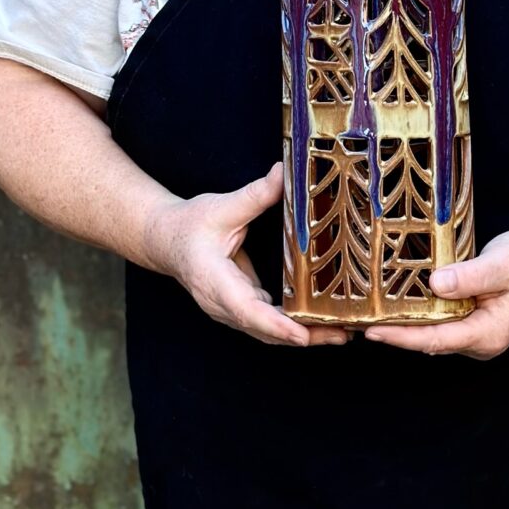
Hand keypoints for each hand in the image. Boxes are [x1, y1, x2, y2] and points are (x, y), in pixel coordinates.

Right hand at [147, 161, 348, 348]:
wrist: (166, 240)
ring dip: (303, 335)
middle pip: (264, 330)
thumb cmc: (190, 225)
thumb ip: (256, 195)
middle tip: (341, 334)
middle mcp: (221, 304)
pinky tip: (321, 321)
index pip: (246, 310)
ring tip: (341, 332)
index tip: (301, 335)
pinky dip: (294, 326)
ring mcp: (230, 311)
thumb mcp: (222, 206)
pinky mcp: (240, 307)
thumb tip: (285, 172)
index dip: (275, 325)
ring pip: (268, 332)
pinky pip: (268, 323)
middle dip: (303, 336)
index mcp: (213, 280)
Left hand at [364, 228, 508, 359]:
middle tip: (360, 323)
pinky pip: (440, 321)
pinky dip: (418, 314)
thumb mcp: (501, 264)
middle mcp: (480, 341)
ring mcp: (475, 333)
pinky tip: (398, 303)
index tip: (373, 331)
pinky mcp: (470, 320)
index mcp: (489, 333)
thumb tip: (436, 284)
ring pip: (433, 333)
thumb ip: (470, 277)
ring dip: (405, 325)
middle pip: (430, 341)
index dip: (403, 337)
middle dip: (396, 334)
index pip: (436, 340)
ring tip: (370, 315)